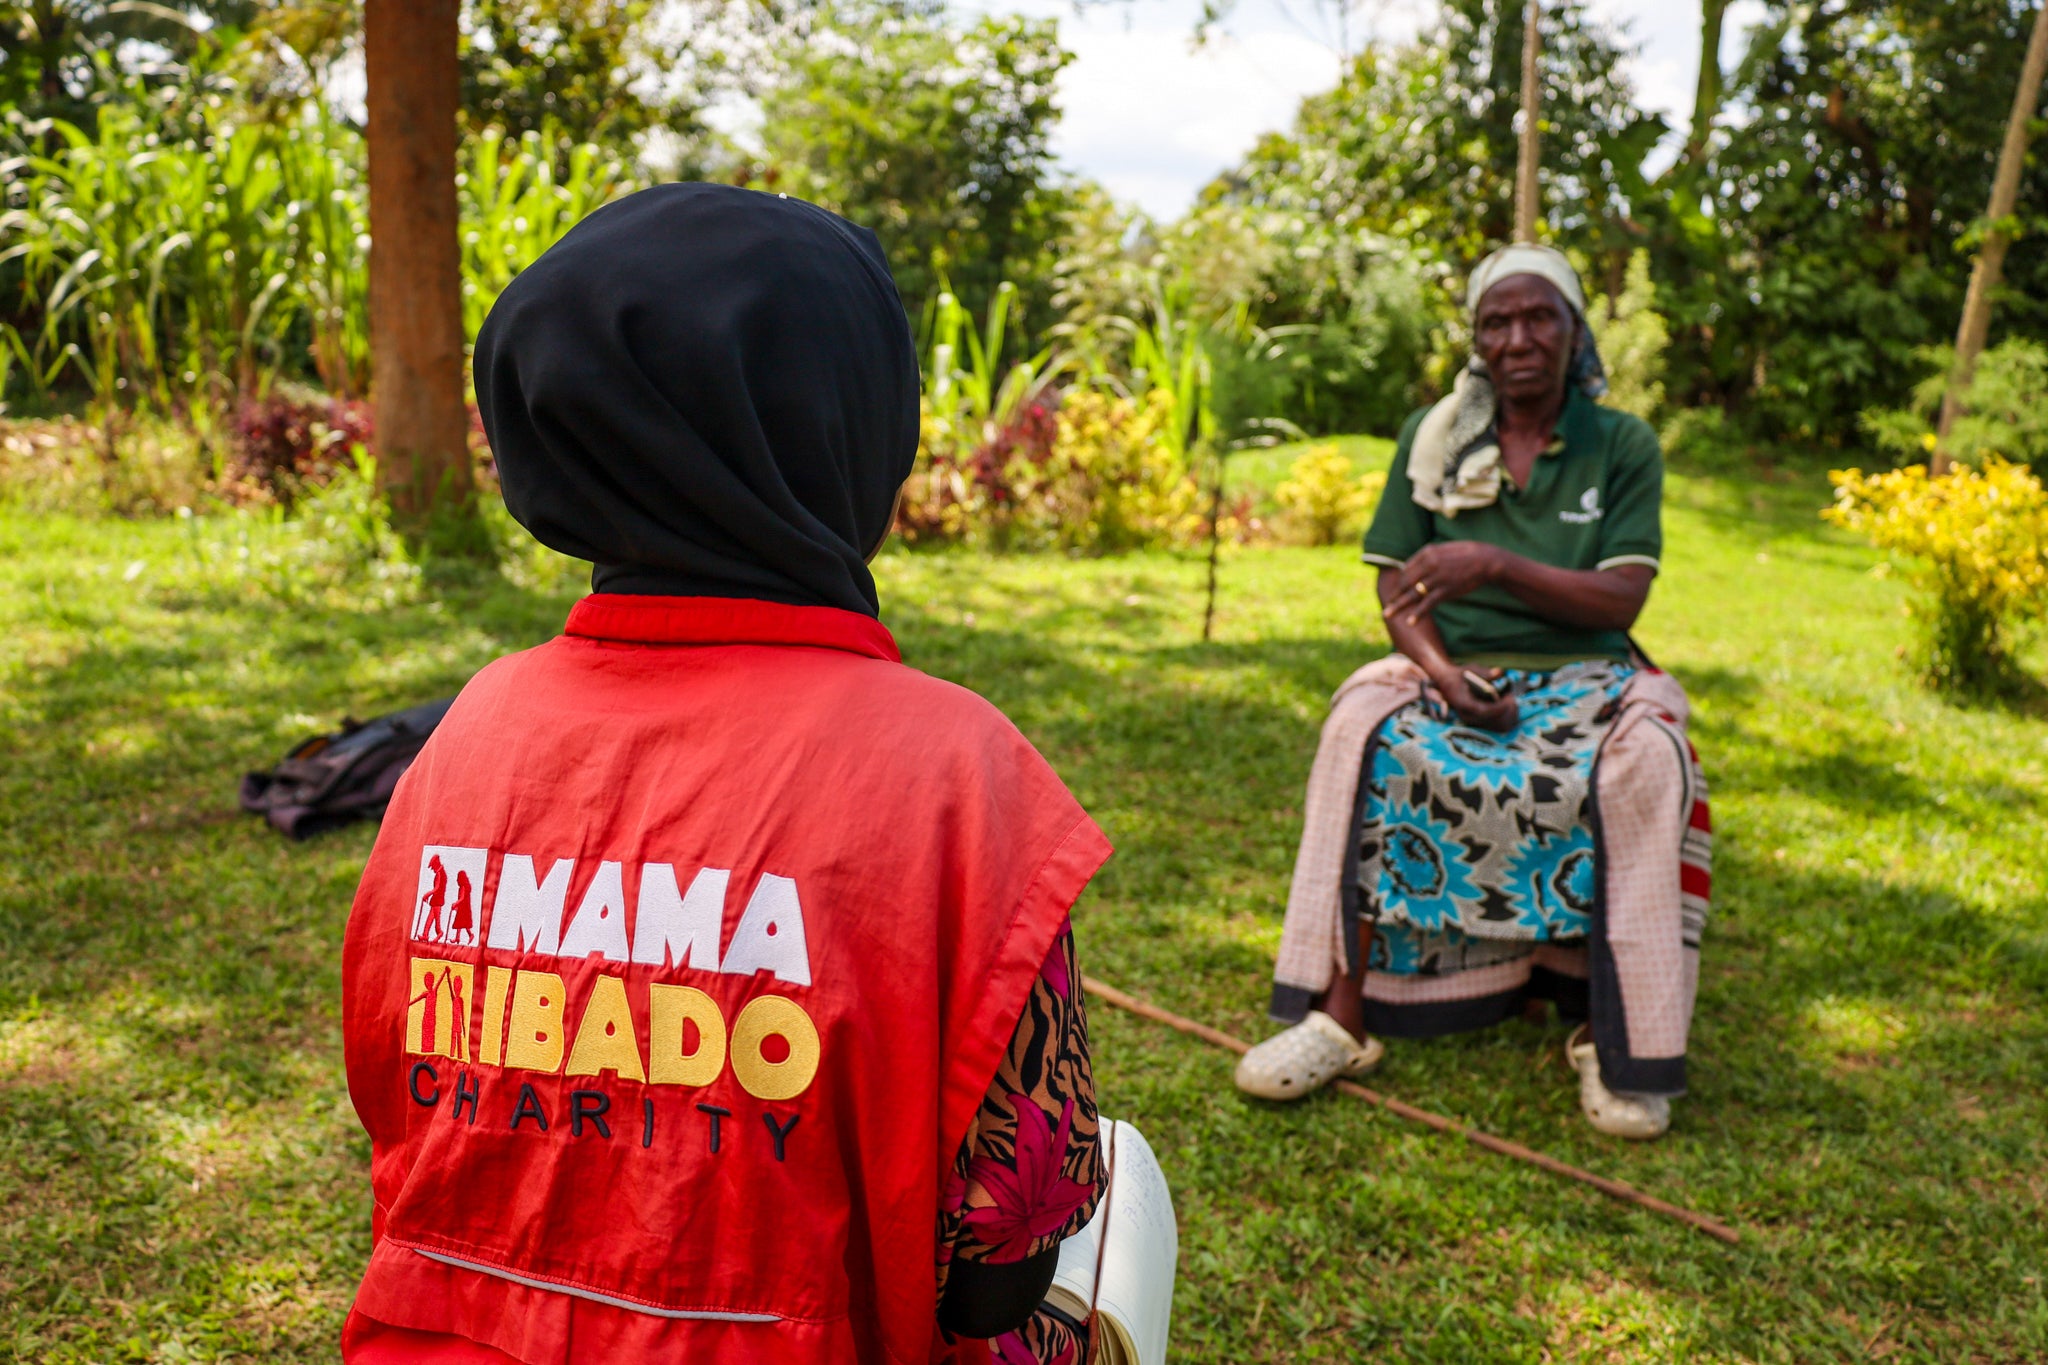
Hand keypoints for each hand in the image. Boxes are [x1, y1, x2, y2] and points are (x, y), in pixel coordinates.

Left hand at [1382, 542, 1505, 624]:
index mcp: (1427, 552)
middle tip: (1387, 604)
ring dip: (1398, 606)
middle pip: (1406, 582)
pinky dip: (1418, 613)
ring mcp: (1436, 578)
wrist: (1485, 560)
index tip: (1398, 590)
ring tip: (1387, 615)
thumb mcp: (1444, 549)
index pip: (1407, 569)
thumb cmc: (1466, 554)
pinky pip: (1428, 604)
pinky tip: (1410, 622)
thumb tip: (1411, 566)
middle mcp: (1428, 564)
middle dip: (1395, 595)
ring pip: (1412, 594)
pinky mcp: (1445, 591)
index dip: (1401, 581)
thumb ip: (1427, 556)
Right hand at [1431, 666, 1517, 731]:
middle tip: (1510, 697)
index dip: (1498, 707)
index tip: (1508, 698)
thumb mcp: (1470, 669)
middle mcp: (1466, 715)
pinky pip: (1493, 724)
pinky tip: (1506, 704)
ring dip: (1505, 714)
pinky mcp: (1476, 721)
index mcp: (1463, 703)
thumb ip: (1485, 672)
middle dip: (1504, 710)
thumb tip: (1500, 672)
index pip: (1483, 711)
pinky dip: (1503, 716)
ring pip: (1493, 725)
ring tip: (1509, 699)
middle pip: (1491, 720)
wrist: (1446, 682)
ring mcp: (1471, 720)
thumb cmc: (1459, 675)